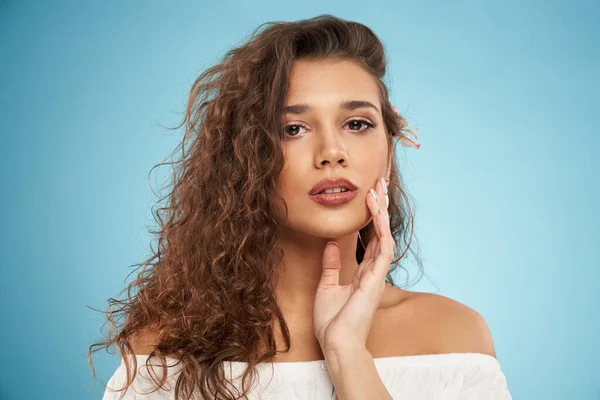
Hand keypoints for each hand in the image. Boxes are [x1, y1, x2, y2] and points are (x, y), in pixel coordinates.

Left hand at [313, 177, 394, 353]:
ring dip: (381, 213)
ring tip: (377, 190)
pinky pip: (383, 249)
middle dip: (380, 208)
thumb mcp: (326, 286)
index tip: (369, 196)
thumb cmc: (332, 321)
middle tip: (378, 184)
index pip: (371, 239)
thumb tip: (330, 244)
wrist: (335, 342)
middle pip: (381, 233)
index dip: (372, 217)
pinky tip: (377, 211)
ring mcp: (377, 275)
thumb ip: (330, 265)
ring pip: (385, 236)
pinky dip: (380, 228)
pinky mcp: (376, 279)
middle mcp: (373, 271)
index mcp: (363, 273)